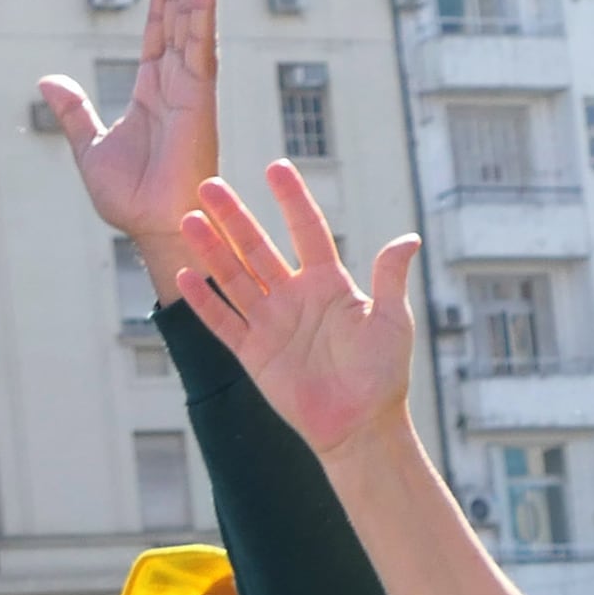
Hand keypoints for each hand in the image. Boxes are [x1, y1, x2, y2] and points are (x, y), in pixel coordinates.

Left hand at [40, 0, 223, 283]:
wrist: (150, 227)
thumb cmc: (130, 197)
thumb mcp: (90, 146)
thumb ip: (74, 111)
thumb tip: (48, 81)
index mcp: (153, 83)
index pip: (159, 18)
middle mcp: (176, 76)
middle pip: (179, 4)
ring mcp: (191, 83)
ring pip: (192, 14)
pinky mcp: (199, 97)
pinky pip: (201, 43)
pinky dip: (203, 9)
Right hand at [173, 157, 423, 462]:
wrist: (360, 427)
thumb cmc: (382, 375)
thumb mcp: (391, 321)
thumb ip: (389, 279)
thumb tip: (408, 238)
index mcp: (329, 284)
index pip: (306, 231)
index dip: (291, 200)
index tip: (275, 168)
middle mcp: (295, 297)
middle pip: (257, 248)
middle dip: (234, 216)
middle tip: (209, 184)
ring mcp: (271, 323)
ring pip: (234, 278)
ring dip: (211, 249)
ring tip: (189, 219)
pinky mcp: (253, 353)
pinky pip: (223, 322)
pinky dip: (204, 301)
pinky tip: (185, 275)